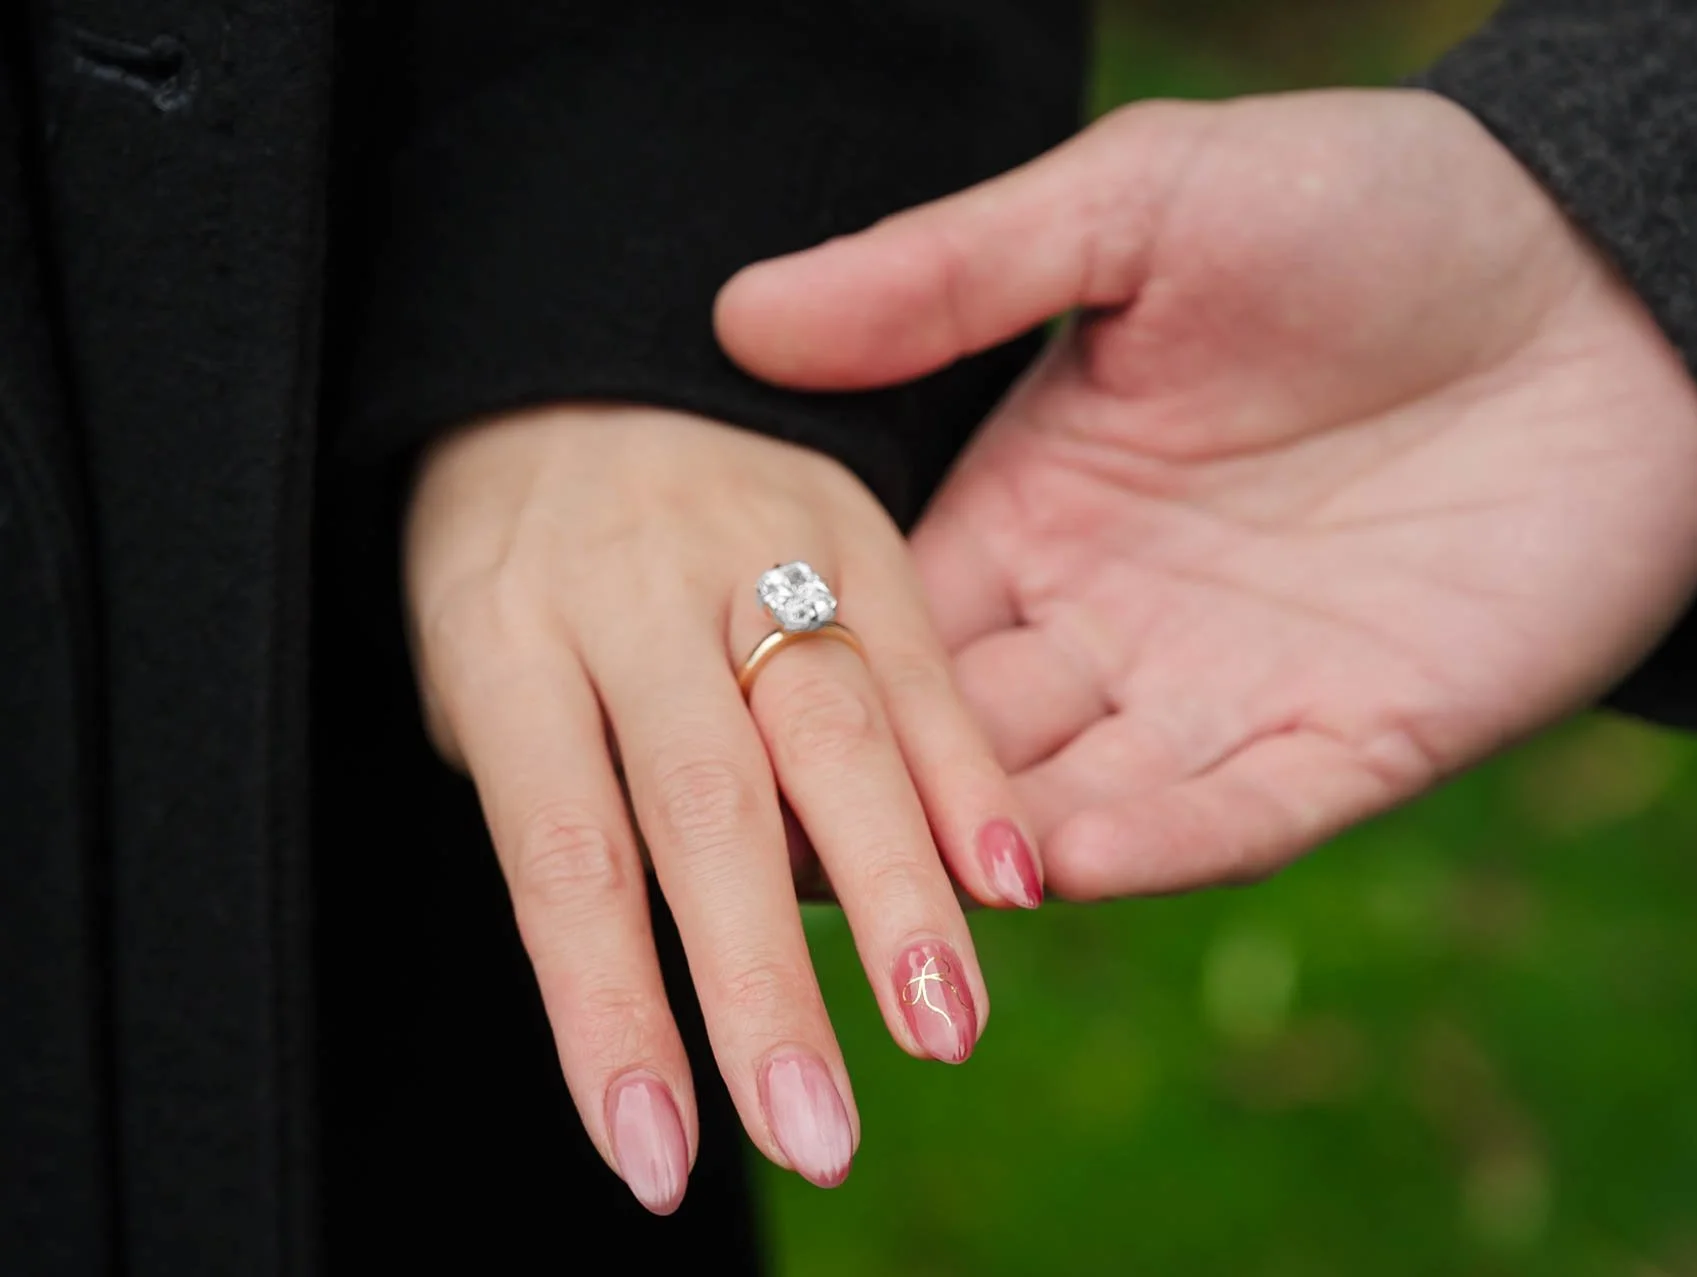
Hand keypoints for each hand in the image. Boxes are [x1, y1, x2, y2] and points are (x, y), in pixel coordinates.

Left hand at [405, 406, 1040, 1209]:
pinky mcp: (851, 520)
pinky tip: (1020, 880)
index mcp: (506, 633)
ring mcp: (752, 545)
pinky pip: (921, 658)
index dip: (607, 1009)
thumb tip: (710, 968)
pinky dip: (969, 775)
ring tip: (946, 1029)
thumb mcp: (480, 676)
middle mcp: (630, 588)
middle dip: (765, 985)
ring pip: (833, 731)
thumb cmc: (510, 569)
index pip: (561, 851)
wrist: (567, 365)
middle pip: (705, 804)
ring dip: (898, 892)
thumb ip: (579, 809)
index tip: (652, 1151)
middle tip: (819, 1137)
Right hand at [717, 89, 1696, 898]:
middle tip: (744, 861)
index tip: (683, 723)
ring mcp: (1230, 687)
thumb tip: (737, 315)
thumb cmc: (1372, 210)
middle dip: (865, 801)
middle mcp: (1114, 617)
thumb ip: (950, 272)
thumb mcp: (1141, 205)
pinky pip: (1239, 815)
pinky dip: (1155, 846)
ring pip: (1077, 799)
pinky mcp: (1359, 738)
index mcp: (1041, 502)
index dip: (794, 669)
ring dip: (987, 852)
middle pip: (956, 734)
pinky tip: (1060, 869)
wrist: (1611, 275)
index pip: (886, 617)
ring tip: (886, 897)